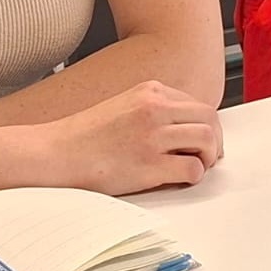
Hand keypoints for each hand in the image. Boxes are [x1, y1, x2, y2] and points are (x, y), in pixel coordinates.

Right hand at [31, 81, 222, 194]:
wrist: (55, 154)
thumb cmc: (84, 137)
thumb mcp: (123, 107)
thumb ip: (153, 110)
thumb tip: (184, 127)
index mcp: (150, 91)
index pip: (197, 103)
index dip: (206, 125)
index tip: (205, 140)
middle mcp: (154, 108)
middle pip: (209, 118)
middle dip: (215, 139)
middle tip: (210, 156)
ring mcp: (152, 135)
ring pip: (206, 139)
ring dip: (208, 157)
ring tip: (197, 166)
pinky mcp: (148, 164)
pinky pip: (192, 169)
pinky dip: (194, 176)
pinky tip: (181, 179)